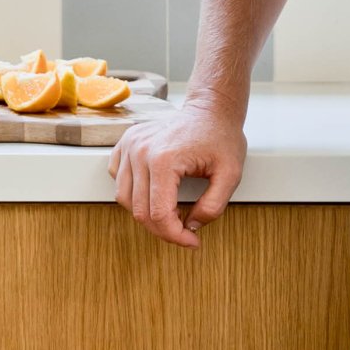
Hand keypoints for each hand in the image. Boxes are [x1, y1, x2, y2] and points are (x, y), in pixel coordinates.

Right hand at [112, 92, 246, 248]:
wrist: (211, 108)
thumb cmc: (221, 137)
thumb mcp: (231, 175)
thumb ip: (213, 207)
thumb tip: (190, 227)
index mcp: (163, 159)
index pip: (159, 215)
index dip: (176, 237)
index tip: (192, 241)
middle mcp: (140, 151)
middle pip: (140, 212)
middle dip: (163, 230)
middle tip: (185, 233)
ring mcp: (129, 145)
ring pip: (124, 199)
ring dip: (146, 214)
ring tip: (171, 214)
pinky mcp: (125, 143)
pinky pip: (119, 180)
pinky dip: (133, 194)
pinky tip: (154, 193)